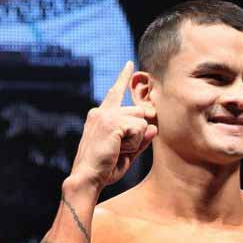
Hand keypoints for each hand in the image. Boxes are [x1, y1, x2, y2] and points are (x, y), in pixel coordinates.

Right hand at [70, 61, 157, 189]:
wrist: (87, 178)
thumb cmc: (105, 168)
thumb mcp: (127, 152)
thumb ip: (141, 139)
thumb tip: (154, 127)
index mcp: (100, 115)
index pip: (115, 92)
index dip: (124, 77)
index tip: (130, 64)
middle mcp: (101, 111)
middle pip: (138, 112)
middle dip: (138, 132)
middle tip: (119, 149)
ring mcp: (105, 115)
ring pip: (141, 120)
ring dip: (136, 139)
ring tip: (117, 150)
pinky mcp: (111, 122)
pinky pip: (139, 128)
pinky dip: (134, 143)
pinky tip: (118, 149)